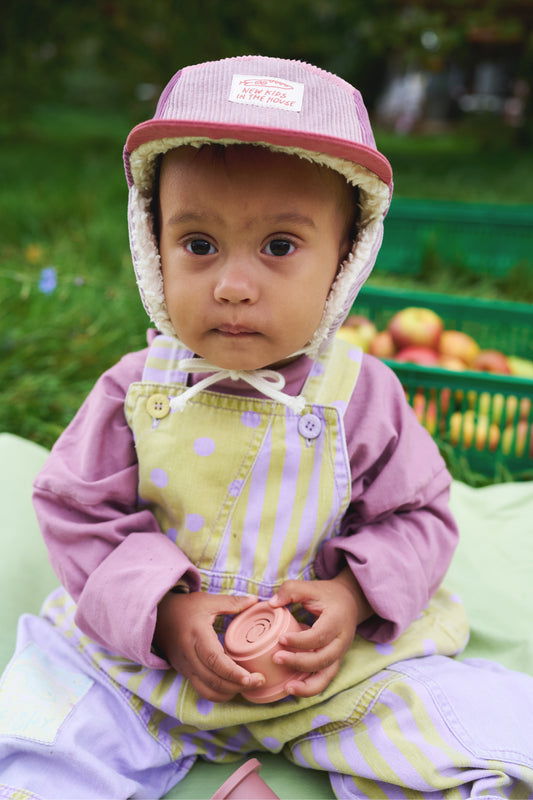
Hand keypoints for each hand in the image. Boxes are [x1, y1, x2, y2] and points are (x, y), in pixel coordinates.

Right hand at [154, 591, 264, 701]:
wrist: (158, 617)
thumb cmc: (185, 608)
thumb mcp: (208, 601)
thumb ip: (232, 602)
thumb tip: (255, 600)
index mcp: (197, 636)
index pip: (214, 660)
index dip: (233, 672)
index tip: (251, 677)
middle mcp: (189, 655)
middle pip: (213, 680)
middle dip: (237, 686)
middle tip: (259, 681)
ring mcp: (186, 667)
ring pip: (207, 690)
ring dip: (229, 693)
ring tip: (249, 686)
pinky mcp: (185, 673)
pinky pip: (202, 690)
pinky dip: (219, 693)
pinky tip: (234, 687)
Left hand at [268, 568, 372, 697]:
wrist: (350, 602)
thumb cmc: (327, 595)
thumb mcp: (310, 587)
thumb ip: (290, 590)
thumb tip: (271, 604)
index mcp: (337, 620)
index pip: (319, 636)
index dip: (300, 641)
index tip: (281, 639)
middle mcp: (341, 641)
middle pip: (323, 659)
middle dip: (299, 662)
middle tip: (276, 658)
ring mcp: (339, 654)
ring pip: (326, 676)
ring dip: (307, 685)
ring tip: (287, 688)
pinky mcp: (334, 662)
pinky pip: (324, 680)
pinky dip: (310, 688)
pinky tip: (292, 689)